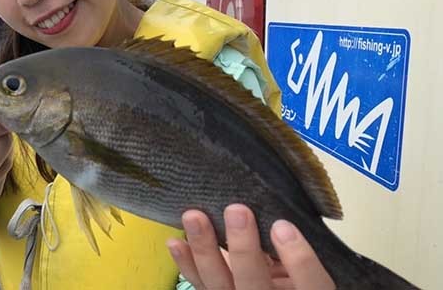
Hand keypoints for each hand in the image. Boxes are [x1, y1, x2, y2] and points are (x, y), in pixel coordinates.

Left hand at [167, 205, 334, 289]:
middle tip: (236, 210)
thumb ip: (295, 242)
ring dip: (204, 249)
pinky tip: (176, 241)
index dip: (300, 260)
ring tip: (194, 217)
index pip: (311, 285)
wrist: (272, 287)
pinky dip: (185, 262)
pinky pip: (198, 283)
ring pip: (218, 284)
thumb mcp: (305, 257)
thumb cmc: (293, 265)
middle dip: (243, 248)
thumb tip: (278, 206)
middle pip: (255, 285)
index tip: (283, 225)